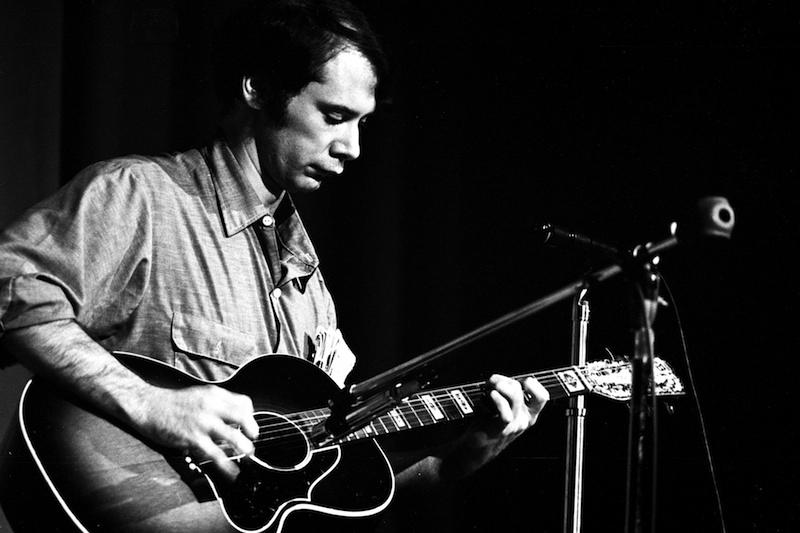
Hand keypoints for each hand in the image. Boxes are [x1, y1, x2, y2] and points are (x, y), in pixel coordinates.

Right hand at [131, 384, 258, 479]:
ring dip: (244, 448)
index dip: (250, 415)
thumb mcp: (199, 395)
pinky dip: (226, 464)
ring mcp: (203, 423)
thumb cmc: (172, 403)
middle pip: (244, 417)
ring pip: (233, 436)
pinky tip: (231, 471)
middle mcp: (212, 406)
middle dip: (252, 430)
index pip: (244, 402)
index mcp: (214, 394)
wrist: (148, 405)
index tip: (249, 424)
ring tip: (248, 454)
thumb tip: (232, 418)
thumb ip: (216, 404)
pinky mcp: (193, 438)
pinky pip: (215, 454)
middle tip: (253, 439)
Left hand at [440, 375, 547, 479]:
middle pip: (519, 390)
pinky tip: (489, 397)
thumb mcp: (501, 406)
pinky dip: (497, 400)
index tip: (519, 381)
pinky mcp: (502, 429)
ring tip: (488, 388)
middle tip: (491, 383)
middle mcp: (524, 420)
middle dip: (503, 380)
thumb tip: (499, 380)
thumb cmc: (487, 423)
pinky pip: (505, 412)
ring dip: (498, 387)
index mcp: (528, 414)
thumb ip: (505, 393)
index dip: (533, 385)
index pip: (543, 397)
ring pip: (514, 396)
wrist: (476, 448)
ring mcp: (514, 425)